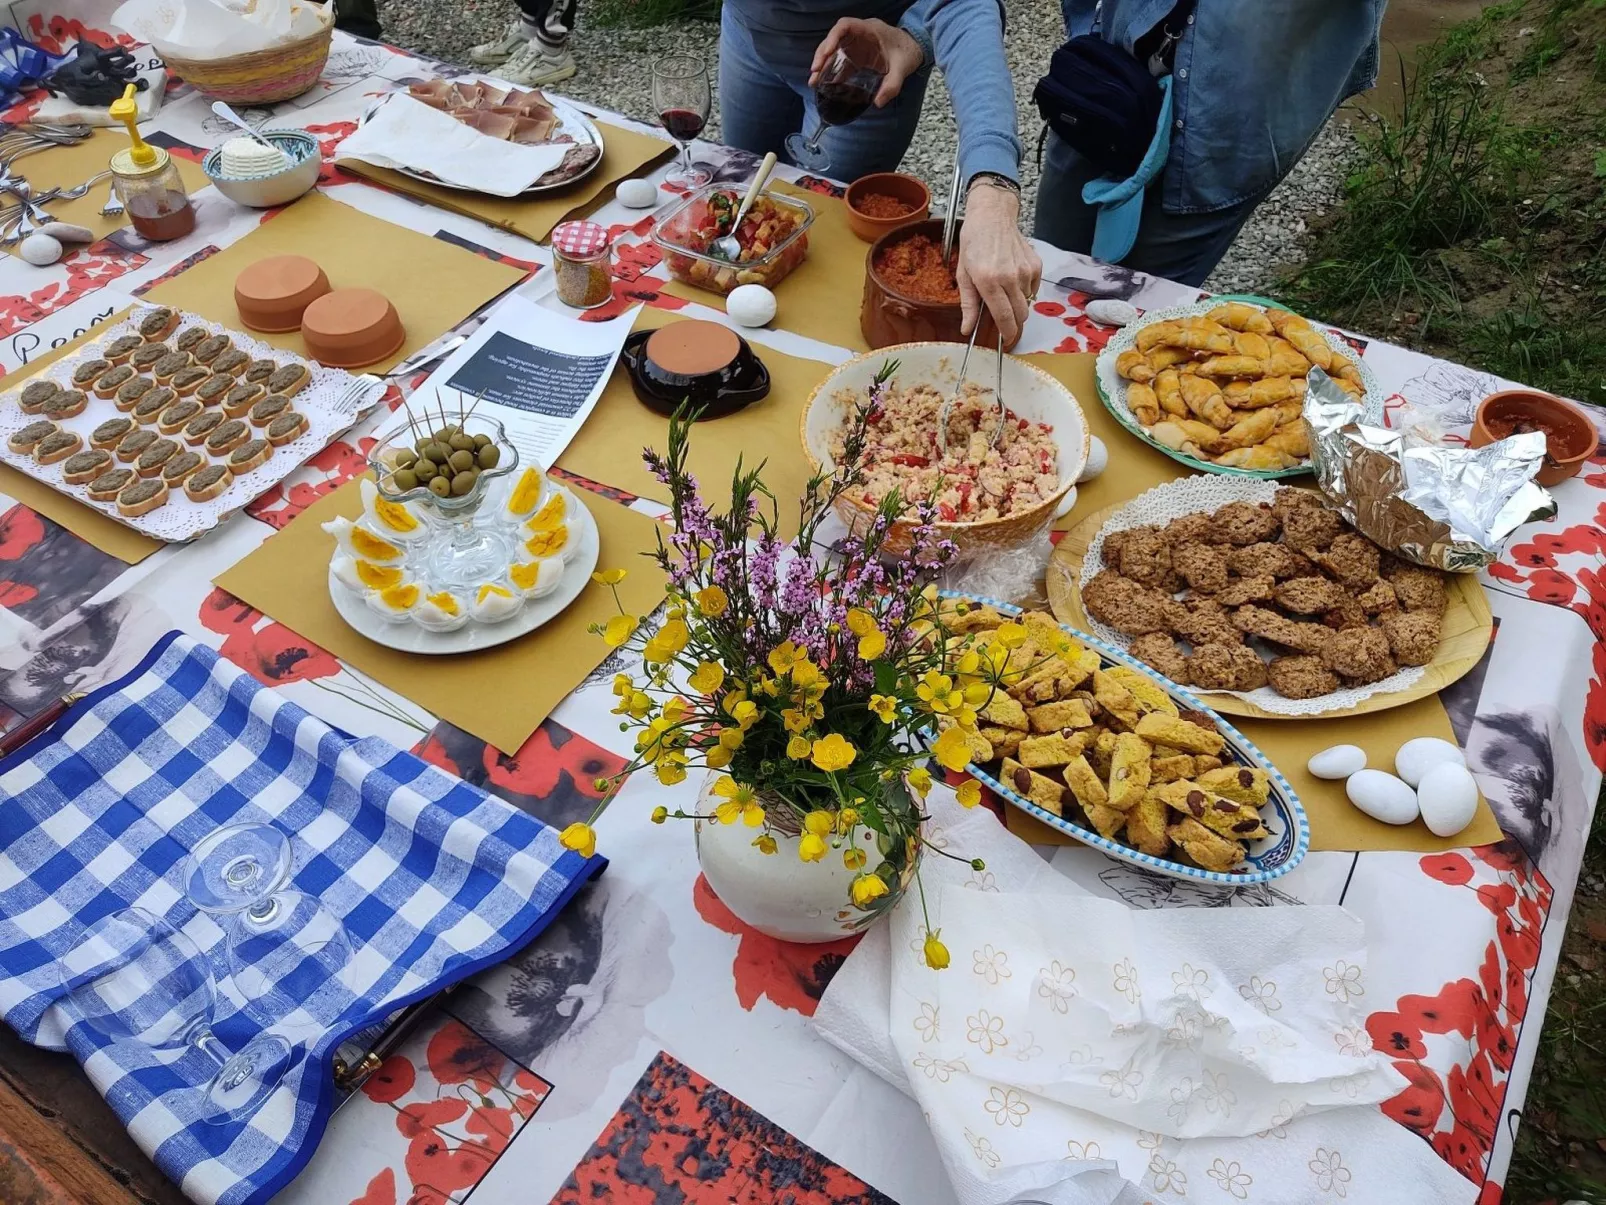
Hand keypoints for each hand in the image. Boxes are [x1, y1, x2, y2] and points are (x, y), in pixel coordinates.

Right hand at [810, 18, 923, 106]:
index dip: (832, 37)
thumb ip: (892, 86)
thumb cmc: (908, 53)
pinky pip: (839, 60)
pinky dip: (830, 71)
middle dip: (822, 54)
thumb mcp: (902, 69)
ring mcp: (856, 44)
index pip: (845, 26)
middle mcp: (859, 34)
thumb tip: (878, 103)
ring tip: (814, 80)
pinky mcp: (856, 55)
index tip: (826, 52)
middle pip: (834, 38)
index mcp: (870, 30)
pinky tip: (823, 83)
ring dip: (823, 64)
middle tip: (815, 72)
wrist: (914, 49)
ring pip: (833, 49)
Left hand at [957, 182, 1041, 346]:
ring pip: (1027, 303)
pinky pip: (1033, 290)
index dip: (1007, 333)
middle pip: (1021, 315)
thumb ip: (968, 304)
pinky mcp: (1036, 265)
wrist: (993, 216)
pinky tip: (1013, 278)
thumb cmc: (973, 243)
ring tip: (1004, 290)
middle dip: (1013, 322)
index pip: (1004, 317)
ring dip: (1017, 304)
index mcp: (989, 281)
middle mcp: (1010, 277)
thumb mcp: (963, 274)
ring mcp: (1026, 271)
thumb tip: (967, 329)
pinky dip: (1024, 291)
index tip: (1006, 341)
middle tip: (1003, 318)